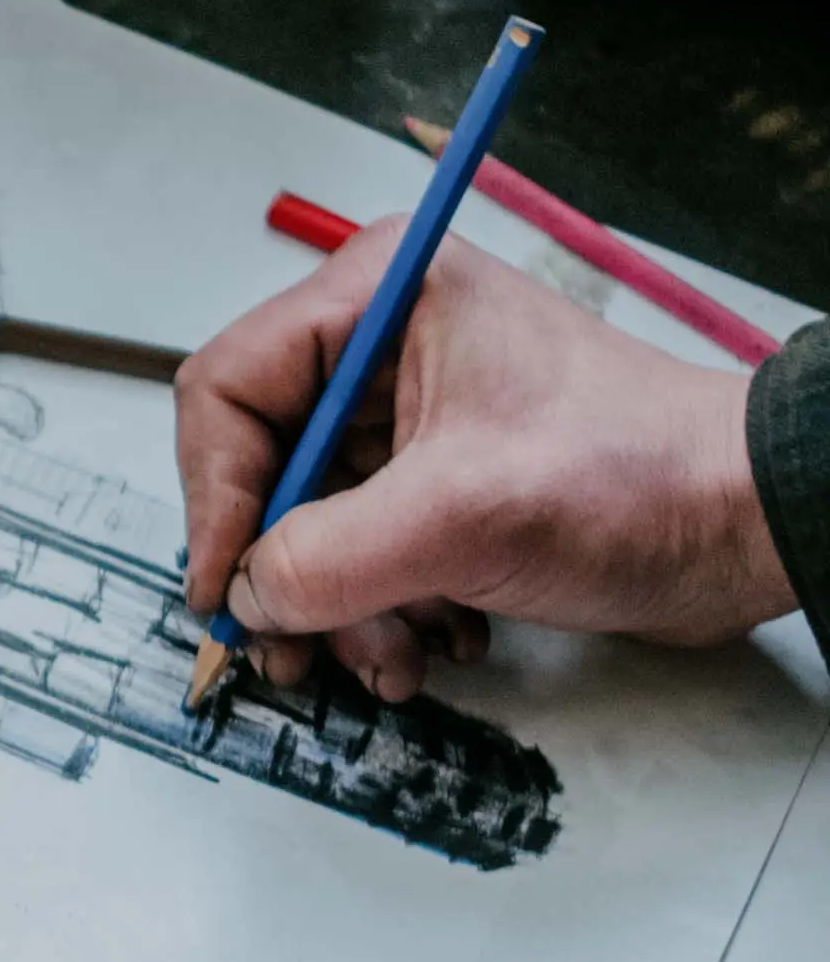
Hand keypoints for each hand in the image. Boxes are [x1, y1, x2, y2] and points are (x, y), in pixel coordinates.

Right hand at [175, 228, 782, 698]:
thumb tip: (246, 598)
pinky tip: (438, 641)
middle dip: (284, 571)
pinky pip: (362, 553)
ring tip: (394, 662)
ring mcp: (411, 417)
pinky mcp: (441, 480)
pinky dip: (383, 611)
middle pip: (263, 468)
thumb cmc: (633, 480)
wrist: (746, 525)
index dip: (215, 497)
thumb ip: (327, 559)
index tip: (228, 589)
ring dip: (340, 609)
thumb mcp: (459, 518)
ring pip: (308, 526)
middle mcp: (380, 346)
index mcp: (377, 299)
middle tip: (295, 655)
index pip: (228, 390)